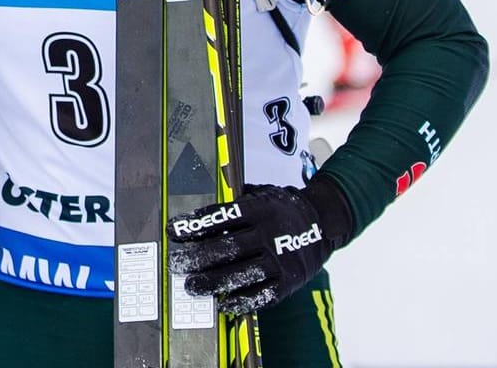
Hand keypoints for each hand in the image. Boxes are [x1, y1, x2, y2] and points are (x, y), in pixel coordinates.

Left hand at [167, 182, 351, 312]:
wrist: (323, 221)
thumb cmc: (281, 209)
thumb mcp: (258, 194)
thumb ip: (232, 204)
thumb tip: (195, 215)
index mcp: (259, 209)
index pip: (222, 217)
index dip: (195, 225)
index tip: (173, 232)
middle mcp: (270, 234)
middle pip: (228, 248)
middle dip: (197, 257)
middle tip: (176, 264)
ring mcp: (282, 259)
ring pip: (243, 274)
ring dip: (214, 282)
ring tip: (192, 287)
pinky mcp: (290, 280)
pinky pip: (264, 294)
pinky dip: (242, 301)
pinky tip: (222, 303)